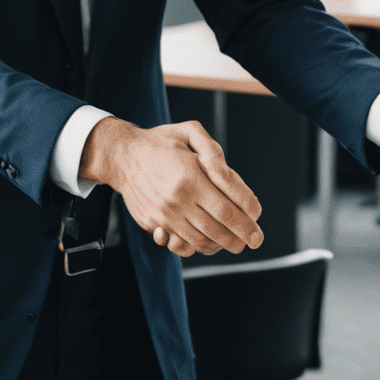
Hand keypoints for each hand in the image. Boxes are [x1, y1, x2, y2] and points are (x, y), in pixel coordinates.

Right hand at [80, 117, 262, 257]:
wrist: (121, 157)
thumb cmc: (160, 143)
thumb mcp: (189, 132)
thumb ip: (213, 151)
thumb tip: (229, 176)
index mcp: (189, 178)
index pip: (227, 207)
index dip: (247, 217)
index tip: (257, 219)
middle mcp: (177, 200)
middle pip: (218, 228)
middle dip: (241, 236)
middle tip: (254, 240)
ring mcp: (164, 215)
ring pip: (200, 240)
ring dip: (222, 244)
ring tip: (236, 243)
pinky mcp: (153, 224)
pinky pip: (180, 243)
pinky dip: (198, 246)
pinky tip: (210, 242)